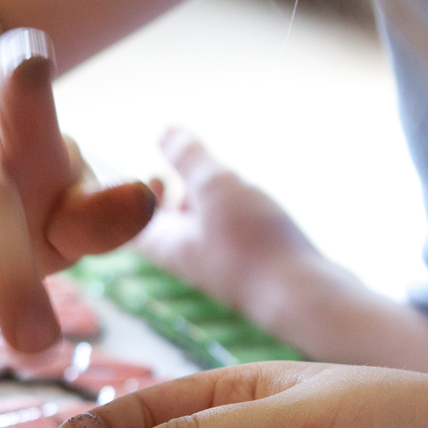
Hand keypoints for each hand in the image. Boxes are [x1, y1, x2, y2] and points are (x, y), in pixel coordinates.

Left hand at [136, 128, 318, 311]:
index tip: (140, 174)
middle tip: (162, 177)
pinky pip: (229, 240)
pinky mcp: (253, 269)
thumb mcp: (214, 185)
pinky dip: (226, 216)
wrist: (302, 297)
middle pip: (163, 231)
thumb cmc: (251, 243)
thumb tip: (164, 130)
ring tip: (205, 182)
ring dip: (195, 206)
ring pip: (198, 234)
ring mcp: (223, 267)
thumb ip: (189, 157)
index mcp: (168, 244)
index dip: (124, 201)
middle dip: (160, 202)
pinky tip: (246, 202)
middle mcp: (191, 260)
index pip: (131, 224)